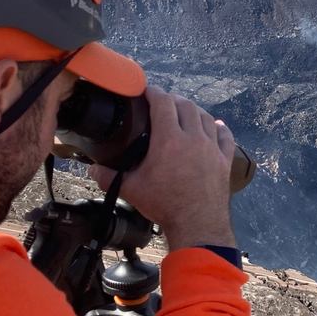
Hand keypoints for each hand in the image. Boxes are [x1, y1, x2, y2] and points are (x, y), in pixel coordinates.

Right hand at [92, 86, 236, 251]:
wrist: (197, 224)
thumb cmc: (164, 205)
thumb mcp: (131, 190)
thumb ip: (108, 177)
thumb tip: (91, 170)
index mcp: (169, 139)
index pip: (162, 102)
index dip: (153, 91)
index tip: (147, 90)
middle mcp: (193, 138)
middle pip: (185, 105)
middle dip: (173, 99)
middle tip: (163, 102)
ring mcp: (212, 148)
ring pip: (205, 117)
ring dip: (194, 110)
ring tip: (184, 112)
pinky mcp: (225, 160)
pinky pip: (225, 137)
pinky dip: (219, 128)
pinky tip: (215, 126)